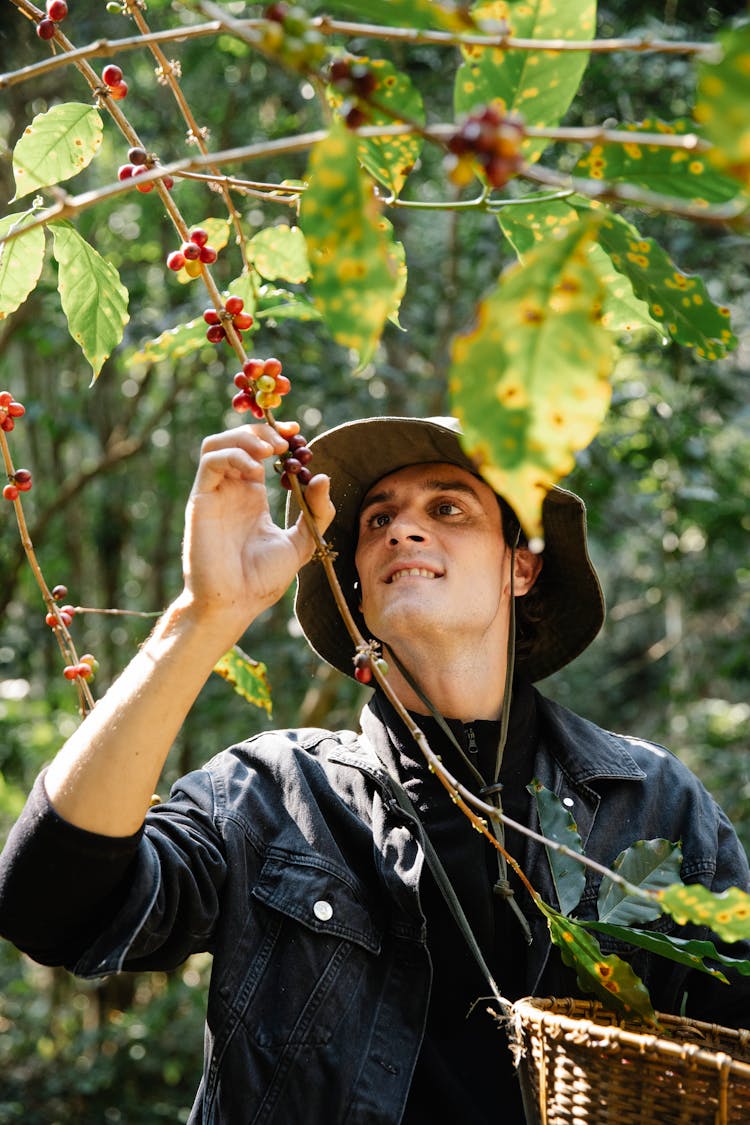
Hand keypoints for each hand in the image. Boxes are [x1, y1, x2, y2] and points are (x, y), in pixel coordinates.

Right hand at [181, 421, 333, 635]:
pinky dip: (234, 455)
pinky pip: (210, 462)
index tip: (298, 435)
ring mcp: (215, 494)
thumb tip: (324, 478)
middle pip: (236, 439)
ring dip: (244, 437)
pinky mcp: (201, 500)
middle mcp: (231, 490)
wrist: (234, 603)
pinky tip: (256, 468)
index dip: (275, 435)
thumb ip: (317, 512)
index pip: (256, 450)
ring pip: (217, 443)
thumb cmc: (262, 579)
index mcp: (251, 496)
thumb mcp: (301, 542)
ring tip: (271, 449)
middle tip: (288, 441)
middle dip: (262, 430)